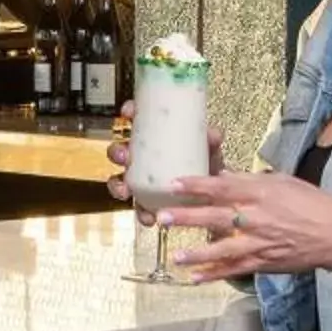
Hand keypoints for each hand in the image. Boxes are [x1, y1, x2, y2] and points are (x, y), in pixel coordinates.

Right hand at [104, 100, 226, 211]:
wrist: (214, 197)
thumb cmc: (207, 167)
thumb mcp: (210, 152)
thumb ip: (211, 142)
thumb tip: (213, 134)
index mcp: (155, 140)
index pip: (137, 121)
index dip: (129, 113)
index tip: (128, 113)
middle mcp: (143, 159)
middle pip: (120, 150)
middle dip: (117, 152)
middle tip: (125, 157)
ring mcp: (142, 181)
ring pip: (120, 179)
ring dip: (118, 185)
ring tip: (126, 191)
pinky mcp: (147, 202)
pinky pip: (136, 207)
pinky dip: (140, 213)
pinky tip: (149, 217)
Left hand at [148, 170, 331, 282]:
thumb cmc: (312, 203)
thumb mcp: (282, 182)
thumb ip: (250, 180)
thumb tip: (222, 176)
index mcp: (261, 193)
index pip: (223, 186)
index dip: (197, 185)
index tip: (173, 183)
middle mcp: (257, 218)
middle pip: (216, 217)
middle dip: (187, 218)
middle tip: (161, 217)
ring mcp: (259, 242)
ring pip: (223, 249)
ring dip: (197, 253)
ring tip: (175, 255)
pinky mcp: (264, 262)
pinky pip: (235, 269)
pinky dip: (215, 275)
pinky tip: (195, 278)